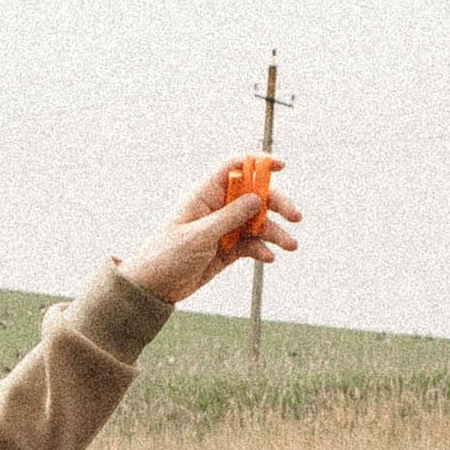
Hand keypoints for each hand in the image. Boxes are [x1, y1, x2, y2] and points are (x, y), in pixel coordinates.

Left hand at [122, 162, 301, 305]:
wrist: (153, 287)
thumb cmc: (167, 255)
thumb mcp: (199, 235)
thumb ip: (229, 216)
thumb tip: (257, 197)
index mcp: (204, 195)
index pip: (233, 167)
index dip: (258, 162)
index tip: (282, 166)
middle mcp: (217, 208)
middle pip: (254, 195)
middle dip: (277, 203)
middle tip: (295, 216)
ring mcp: (224, 229)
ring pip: (257, 223)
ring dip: (276, 232)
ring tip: (290, 246)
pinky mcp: (228, 249)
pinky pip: (252, 244)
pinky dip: (262, 249)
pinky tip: (268, 258)